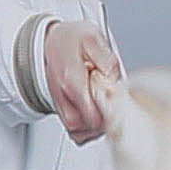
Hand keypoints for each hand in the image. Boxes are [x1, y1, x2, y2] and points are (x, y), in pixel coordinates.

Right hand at [45, 20, 116, 142]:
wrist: (51, 40)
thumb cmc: (70, 39)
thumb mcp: (92, 37)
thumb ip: (106, 58)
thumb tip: (115, 76)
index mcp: (71, 79)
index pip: (88, 111)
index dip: (108, 114)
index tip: (119, 106)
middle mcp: (62, 94)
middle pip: (80, 125)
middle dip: (101, 124)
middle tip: (115, 112)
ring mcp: (60, 102)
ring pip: (75, 131)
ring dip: (93, 130)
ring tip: (107, 116)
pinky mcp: (61, 106)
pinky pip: (72, 129)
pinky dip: (85, 131)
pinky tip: (97, 121)